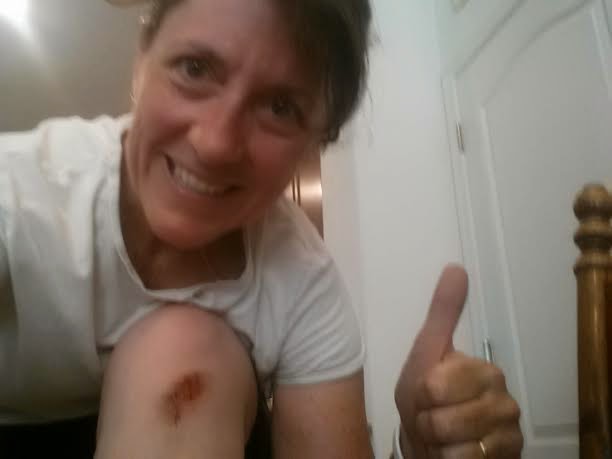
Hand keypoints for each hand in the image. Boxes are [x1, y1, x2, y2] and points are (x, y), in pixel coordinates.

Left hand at [394, 264, 522, 457]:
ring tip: (443, 435)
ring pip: (453, 439)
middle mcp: (502, 396)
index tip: (426, 393)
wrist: (432, 444)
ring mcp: (508, 428)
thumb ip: (442, 314)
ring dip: (435, 442)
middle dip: (426, 420)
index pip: (435, 384)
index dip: (420, 394)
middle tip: (433, 416)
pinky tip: (455, 452)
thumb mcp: (424, 355)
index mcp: (481, 368)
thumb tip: (456, 268)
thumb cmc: (426, 400)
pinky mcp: (510, 454)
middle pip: (443, 414)